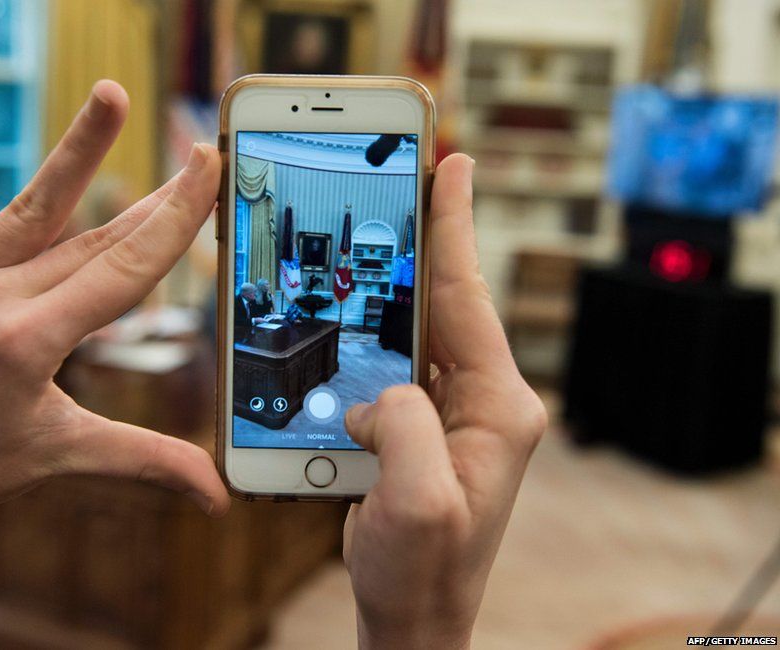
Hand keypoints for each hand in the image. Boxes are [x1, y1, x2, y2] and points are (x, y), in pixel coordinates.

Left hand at [0, 68, 229, 628]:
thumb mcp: (63, 457)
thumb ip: (148, 462)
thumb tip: (218, 497)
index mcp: (29, 343)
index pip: (123, 268)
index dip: (174, 217)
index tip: (206, 168)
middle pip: (95, 237)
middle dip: (155, 198)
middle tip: (196, 151)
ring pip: (34, 208)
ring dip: (77, 153)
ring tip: (111, 95)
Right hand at [343, 154, 546, 648]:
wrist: (414, 616)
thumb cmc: (425, 572)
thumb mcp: (418, 504)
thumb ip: (404, 427)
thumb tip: (379, 391)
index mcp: (498, 408)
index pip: (468, 299)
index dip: (455, 227)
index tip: (455, 165)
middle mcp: (483, 401)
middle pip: (447, 300)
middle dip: (427, 238)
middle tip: (411, 176)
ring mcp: (453, 413)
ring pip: (420, 328)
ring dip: (396, 282)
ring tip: (376, 230)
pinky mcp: (423, 427)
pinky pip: (397, 363)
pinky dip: (373, 332)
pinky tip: (353, 312)